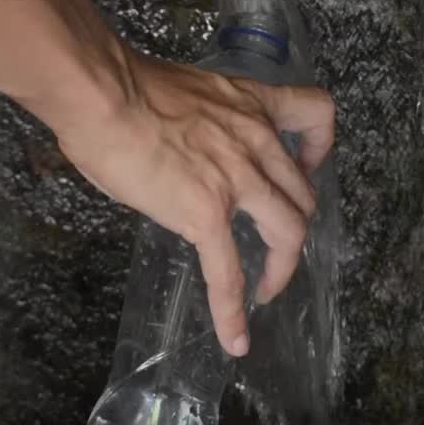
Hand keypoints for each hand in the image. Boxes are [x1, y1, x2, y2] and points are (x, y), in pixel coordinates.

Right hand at [54, 50, 334, 356]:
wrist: (103, 94)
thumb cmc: (123, 86)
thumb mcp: (187, 95)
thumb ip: (203, 125)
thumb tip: (184, 152)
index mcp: (249, 104)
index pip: (314, 113)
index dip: (320, 147)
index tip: (307, 164)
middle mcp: (255, 140)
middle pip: (302, 192)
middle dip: (295, 224)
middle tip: (275, 243)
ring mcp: (236, 179)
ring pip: (289, 232)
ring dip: (282, 268)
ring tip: (267, 289)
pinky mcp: (206, 214)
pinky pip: (228, 273)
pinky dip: (233, 311)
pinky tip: (234, 338)